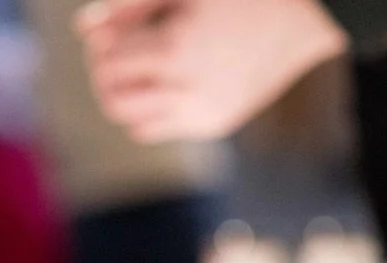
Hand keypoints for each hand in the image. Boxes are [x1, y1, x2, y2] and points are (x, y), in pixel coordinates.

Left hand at [74, 0, 348, 142]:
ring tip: (143, 66)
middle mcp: (189, 93)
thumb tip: (82, 30)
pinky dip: (153, 108)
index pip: (108, 67)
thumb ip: (127, 6)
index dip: (101, 45)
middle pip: (114, 103)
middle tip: (120, 50)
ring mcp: (205, 114)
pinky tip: (170, 78)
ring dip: (127, 96)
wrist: (303, 19)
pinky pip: (162, 127)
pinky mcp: (217, 124)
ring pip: (134, 124)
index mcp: (176, 53)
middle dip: (107, 77)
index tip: (113, 28)